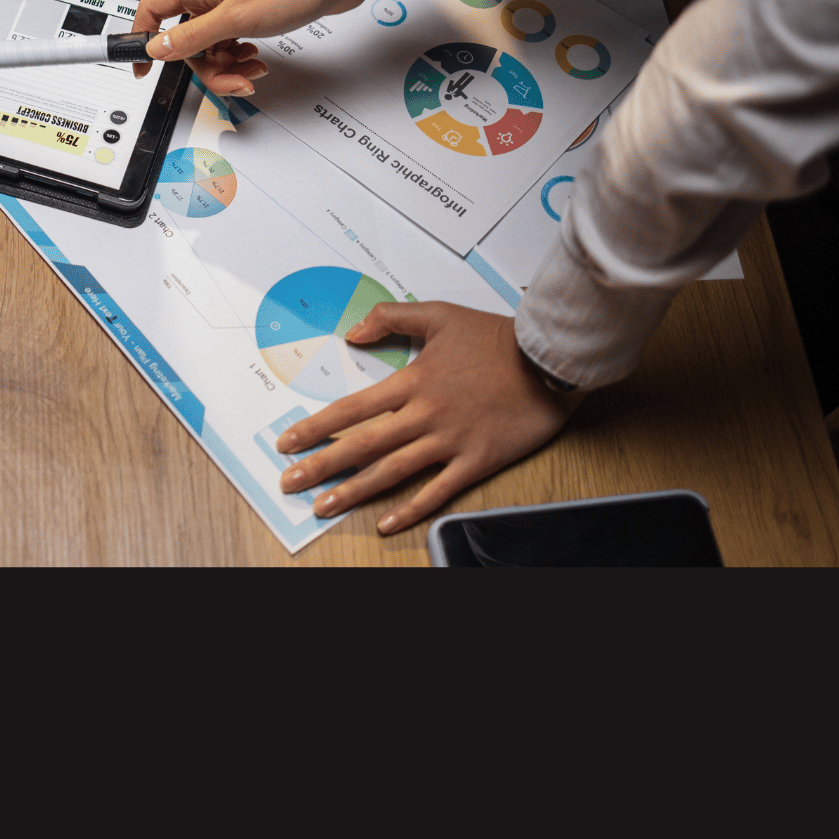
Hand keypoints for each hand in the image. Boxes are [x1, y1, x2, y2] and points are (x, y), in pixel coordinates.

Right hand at [129, 0, 395, 93]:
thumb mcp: (236, 18)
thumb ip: (192, 36)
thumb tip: (157, 48)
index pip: (152, 10)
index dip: (142, 39)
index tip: (142, 68)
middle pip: (185, 41)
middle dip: (207, 67)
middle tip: (231, 79)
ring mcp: (229, 6)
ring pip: (209, 48)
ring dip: (227, 67)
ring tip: (251, 71)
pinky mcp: (247, 15)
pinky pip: (229, 45)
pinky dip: (239, 59)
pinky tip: (256, 61)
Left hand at [275, 302, 584, 532]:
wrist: (550, 359)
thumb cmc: (498, 338)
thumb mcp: (438, 315)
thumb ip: (391, 318)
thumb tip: (352, 333)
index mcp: (413, 381)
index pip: (352, 409)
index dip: (316, 426)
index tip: (288, 441)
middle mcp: (425, 414)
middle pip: (363, 445)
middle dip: (321, 465)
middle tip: (290, 482)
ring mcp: (450, 441)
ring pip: (392, 471)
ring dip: (354, 491)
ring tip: (324, 506)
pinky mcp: (477, 459)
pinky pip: (438, 491)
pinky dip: (410, 509)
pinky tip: (386, 523)